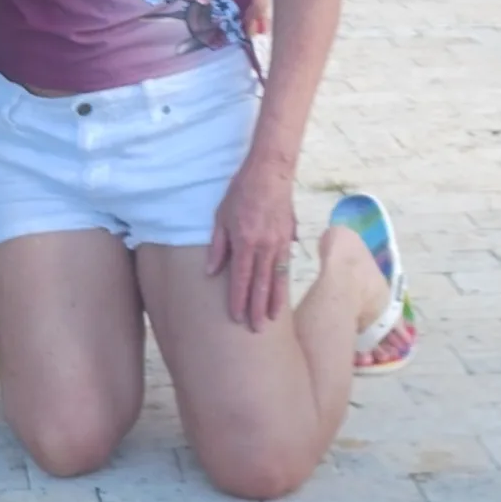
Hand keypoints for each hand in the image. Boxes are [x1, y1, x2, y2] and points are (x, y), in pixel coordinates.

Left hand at [207, 152, 296, 331]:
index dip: (239, 300)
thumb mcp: (220, 216)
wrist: (271, 172)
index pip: (241, 278)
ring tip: (271, 319)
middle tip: (256, 329)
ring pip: (277, 279)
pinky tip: (280, 296)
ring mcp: (279, 243)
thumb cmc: (241, 192)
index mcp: (245, 241)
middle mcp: (264, 246)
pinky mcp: (289, 238)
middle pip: (261, 284)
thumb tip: (211, 272)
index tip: (237, 318)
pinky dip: (283, 283)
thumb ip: (217, 246)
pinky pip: (285, 266)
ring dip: (274, 301)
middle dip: (258, 309)